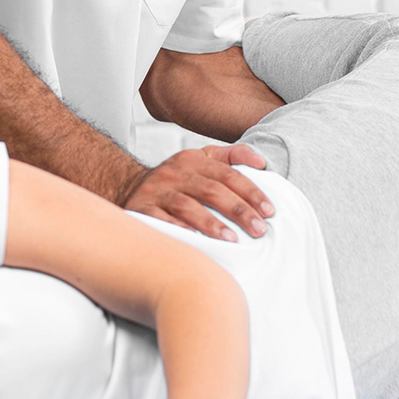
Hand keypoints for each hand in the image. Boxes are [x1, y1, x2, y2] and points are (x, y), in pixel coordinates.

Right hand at [123, 144, 274, 240]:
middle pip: (211, 190)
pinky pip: (161, 222)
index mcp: (191, 159)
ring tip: (233, 240)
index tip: (270, 211)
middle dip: (238, 210)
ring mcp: (155, 191)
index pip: (227, 173)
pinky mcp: (140, 209)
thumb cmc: (176, 180)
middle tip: (259, 230)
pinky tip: (196, 241)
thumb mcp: (200, 160)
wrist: (129, 187)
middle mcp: (172, 172)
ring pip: (187, 206)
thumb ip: (231, 157)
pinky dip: (179, 230)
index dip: (251, 191)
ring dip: (212, 223)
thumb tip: (260, 162)